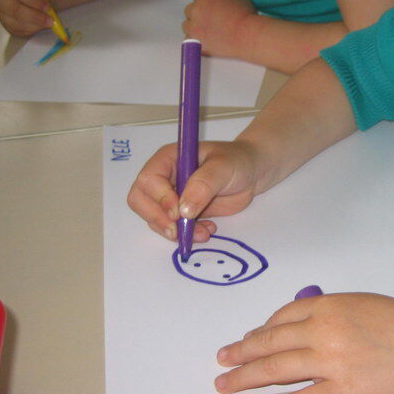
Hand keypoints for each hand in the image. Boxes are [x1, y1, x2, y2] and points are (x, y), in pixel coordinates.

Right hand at [0, 0, 59, 35]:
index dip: (34, 0)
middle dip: (35, 16)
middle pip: (15, 10)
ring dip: (36, 25)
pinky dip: (32, 31)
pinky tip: (41, 27)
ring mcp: (3, 15)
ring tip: (49, 23)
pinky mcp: (8, 27)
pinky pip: (19, 32)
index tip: (48, 7)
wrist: (36, 3)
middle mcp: (3, 0)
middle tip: (50, 20)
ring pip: (17, 23)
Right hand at [127, 140, 261, 241]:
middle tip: (178, 231)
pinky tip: (207, 230)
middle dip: (157, 219)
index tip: (178, 213)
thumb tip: (183, 210)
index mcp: (169, 159)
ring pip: (156, 219)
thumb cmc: (237, 161)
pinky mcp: (183, 213)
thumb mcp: (223, 167)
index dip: (159, 198)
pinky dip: (186, 235)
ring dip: (174, 231)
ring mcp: (171, 197)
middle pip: (141, 201)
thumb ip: (204, 185)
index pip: (148, 180)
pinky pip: (173, 228)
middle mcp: (164, 178)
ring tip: (203, 233)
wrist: (253, 173)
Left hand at [182, 0, 258, 57]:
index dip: (208, 2)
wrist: (247, 35)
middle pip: (190, 10)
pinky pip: (189, 40)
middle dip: (199, 14)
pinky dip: (195, 41)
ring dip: (195, 27)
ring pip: (187, 25)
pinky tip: (205, 41)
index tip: (213, 8)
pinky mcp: (195, 42)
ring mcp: (194, 27)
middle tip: (210, 20)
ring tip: (208, 32)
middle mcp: (196, 10)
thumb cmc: (246, 16)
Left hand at [215, 293, 393, 393]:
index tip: (249, 338)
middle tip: (221, 360)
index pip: (282, 316)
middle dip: (240, 353)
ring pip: (276, 371)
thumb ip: (327, 310)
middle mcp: (323, 331)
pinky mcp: (342, 393)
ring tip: (225, 385)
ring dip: (245, 378)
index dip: (260, 330)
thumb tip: (295, 325)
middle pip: (269, 342)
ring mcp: (331, 363)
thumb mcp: (361, 303)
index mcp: (328, 305)